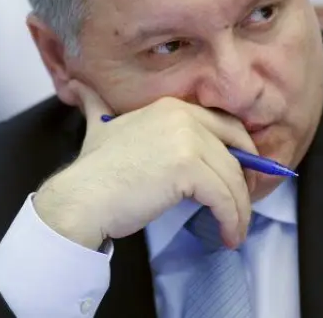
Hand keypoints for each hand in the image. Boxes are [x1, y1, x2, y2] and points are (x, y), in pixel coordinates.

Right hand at [33, 82, 257, 250]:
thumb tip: (76, 87)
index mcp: (170, 106)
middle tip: (243, 202)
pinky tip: (229, 235)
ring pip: (233, 177)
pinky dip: (233, 220)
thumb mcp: (99, 125)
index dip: (239, 150)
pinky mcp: (189, 169)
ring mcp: (187, 140)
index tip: (238, 176)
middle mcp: (182, 116)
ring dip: (240, 208)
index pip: (223, 124)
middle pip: (236, 146)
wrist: (82, 197)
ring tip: (235, 229)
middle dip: (246, 176)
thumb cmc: (93, 171)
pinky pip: (225, 197)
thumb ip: (97, 105)